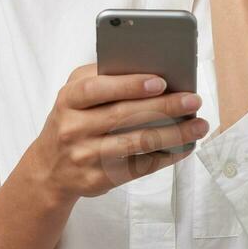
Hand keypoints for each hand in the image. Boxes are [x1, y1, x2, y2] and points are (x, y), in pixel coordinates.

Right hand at [23, 63, 209, 201]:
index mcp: (68, 99)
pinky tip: (184, 146)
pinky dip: (166, 156)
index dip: (129, 85)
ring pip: (136, 143)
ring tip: (199, 125)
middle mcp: (73, 128)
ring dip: (173, 134)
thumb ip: (105, 77)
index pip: (98, 89)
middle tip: (193, 100)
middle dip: (164, 107)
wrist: (49, 168)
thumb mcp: (75, 93)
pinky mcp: (98, 179)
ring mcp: (85, 156)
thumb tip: (152, 69)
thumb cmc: (73, 119)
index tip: (161, 81)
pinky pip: (138, 167)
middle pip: (123, 116)